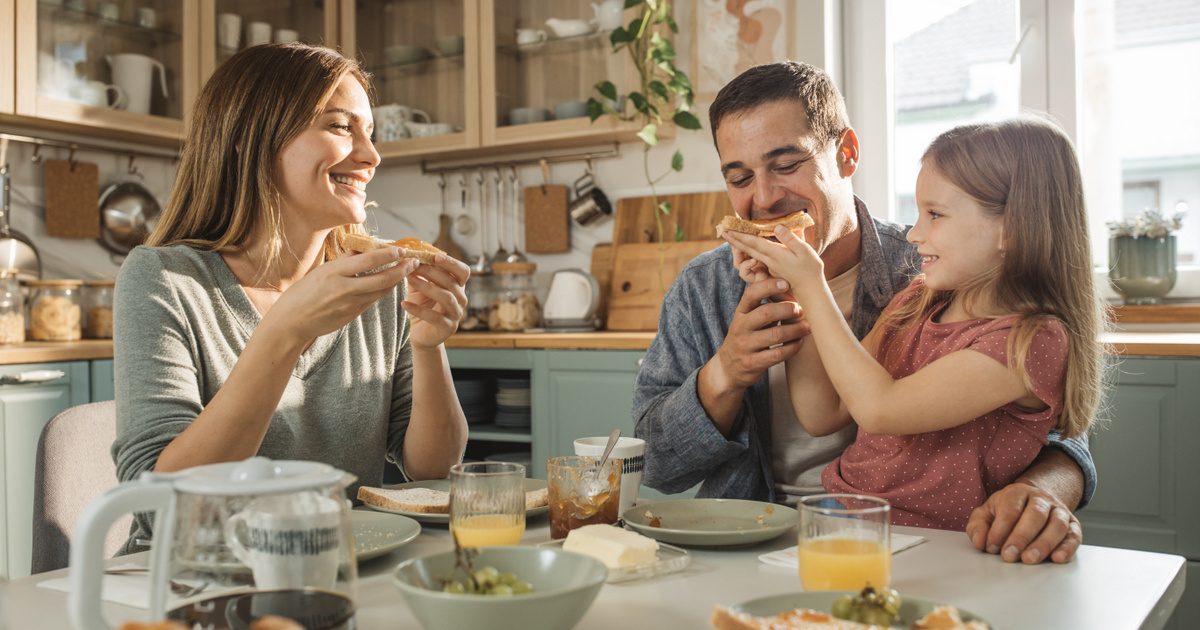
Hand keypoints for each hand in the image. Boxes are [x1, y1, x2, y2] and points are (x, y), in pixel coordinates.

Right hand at [265, 246, 417, 342]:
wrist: (291, 322)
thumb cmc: (302, 293)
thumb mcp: (320, 271)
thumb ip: (344, 262)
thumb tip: (363, 250)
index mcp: (334, 272)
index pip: (368, 260)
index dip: (388, 254)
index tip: (401, 250)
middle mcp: (344, 288)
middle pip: (382, 278)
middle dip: (402, 270)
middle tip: (414, 262)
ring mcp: (349, 304)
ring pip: (381, 291)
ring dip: (396, 281)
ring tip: (406, 271)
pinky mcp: (352, 315)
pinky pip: (372, 301)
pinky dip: (382, 291)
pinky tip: (388, 284)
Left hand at [402, 253, 469, 348]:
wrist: (421, 332)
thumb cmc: (422, 305)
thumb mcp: (419, 286)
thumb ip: (417, 272)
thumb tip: (408, 256)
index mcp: (458, 286)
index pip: (463, 271)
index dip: (452, 263)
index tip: (435, 257)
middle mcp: (461, 299)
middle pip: (451, 282)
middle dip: (432, 272)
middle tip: (414, 265)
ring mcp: (456, 314)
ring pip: (446, 297)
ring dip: (427, 286)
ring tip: (409, 279)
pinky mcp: (448, 327)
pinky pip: (434, 317)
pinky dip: (418, 309)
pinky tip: (404, 303)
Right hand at [710, 276, 810, 391]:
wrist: (729, 367)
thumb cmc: (747, 337)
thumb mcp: (748, 319)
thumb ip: (763, 304)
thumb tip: (788, 282)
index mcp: (740, 313)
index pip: (751, 294)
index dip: (768, 286)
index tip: (786, 283)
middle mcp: (740, 327)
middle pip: (766, 313)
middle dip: (788, 309)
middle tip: (801, 310)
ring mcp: (745, 346)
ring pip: (776, 334)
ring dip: (796, 330)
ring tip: (807, 327)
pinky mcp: (753, 363)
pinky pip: (778, 354)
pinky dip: (793, 347)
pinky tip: (800, 342)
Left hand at [723, 225, 823, 299]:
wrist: (810, 291)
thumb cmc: (810, 270)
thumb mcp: (805, 251)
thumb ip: (791, 238)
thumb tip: (778, 227)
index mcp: (775, 254)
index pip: (754, 243)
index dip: (741, 236)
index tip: (729, 230)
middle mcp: (769, 261)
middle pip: (748, 249)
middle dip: (735, 240)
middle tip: (724, 231)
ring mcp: (770, 266)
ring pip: (752, 254)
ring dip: (741, 246)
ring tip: (733, 238)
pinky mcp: (773, 270)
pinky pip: (758, 258)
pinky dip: (750, 251)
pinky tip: (748, 247)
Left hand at [965, 482, 1081, 563]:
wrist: (1035, 501)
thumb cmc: (1006, 511)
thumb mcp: (987, 513)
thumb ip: (978, 526)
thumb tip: (980, 542)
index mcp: (1017, 493)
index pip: (1010, 509)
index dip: (1000, 529)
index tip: (991, 547)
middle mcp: (1041, 499)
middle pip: (1035, 515)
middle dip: (1021, 537)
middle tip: (1009, 556)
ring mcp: (1059, 511)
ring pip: (1057, 525)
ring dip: (1044, 544)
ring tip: (1030, 560)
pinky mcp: (1073, 525)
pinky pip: (1074, 536)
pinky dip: (1067, 548)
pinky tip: (1057, 559)